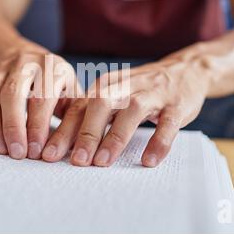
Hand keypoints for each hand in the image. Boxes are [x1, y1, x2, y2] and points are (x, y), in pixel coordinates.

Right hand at [0, 49, 80, 159]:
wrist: (32, 58)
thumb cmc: (59, 86)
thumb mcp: (74, 95)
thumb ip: (77, 119)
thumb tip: (79, 150)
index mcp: (54, 67)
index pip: (42, 98)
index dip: (37, 126)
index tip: (35, 152)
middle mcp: (28, 62)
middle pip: (14, 93)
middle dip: (13, 126)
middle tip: (16, 153)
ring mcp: (5, 67)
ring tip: (0, 149)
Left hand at [42, 59, 209, 166]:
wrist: (183, 71)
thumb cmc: (141, 90)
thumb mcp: (114, 95)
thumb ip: (92, 114)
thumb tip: (64, 143)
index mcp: (105, 85)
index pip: (80, 107)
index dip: (63, 130)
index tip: (49, 153)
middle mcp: (126, 86)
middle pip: (100, 106)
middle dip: (85, 134)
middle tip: (75, 161)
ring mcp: (152, 94)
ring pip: (130, 112)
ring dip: (114, 138)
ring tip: (102, 162)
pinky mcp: (175, 105)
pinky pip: (167, 125)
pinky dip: (158, 142)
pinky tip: (148, 160)